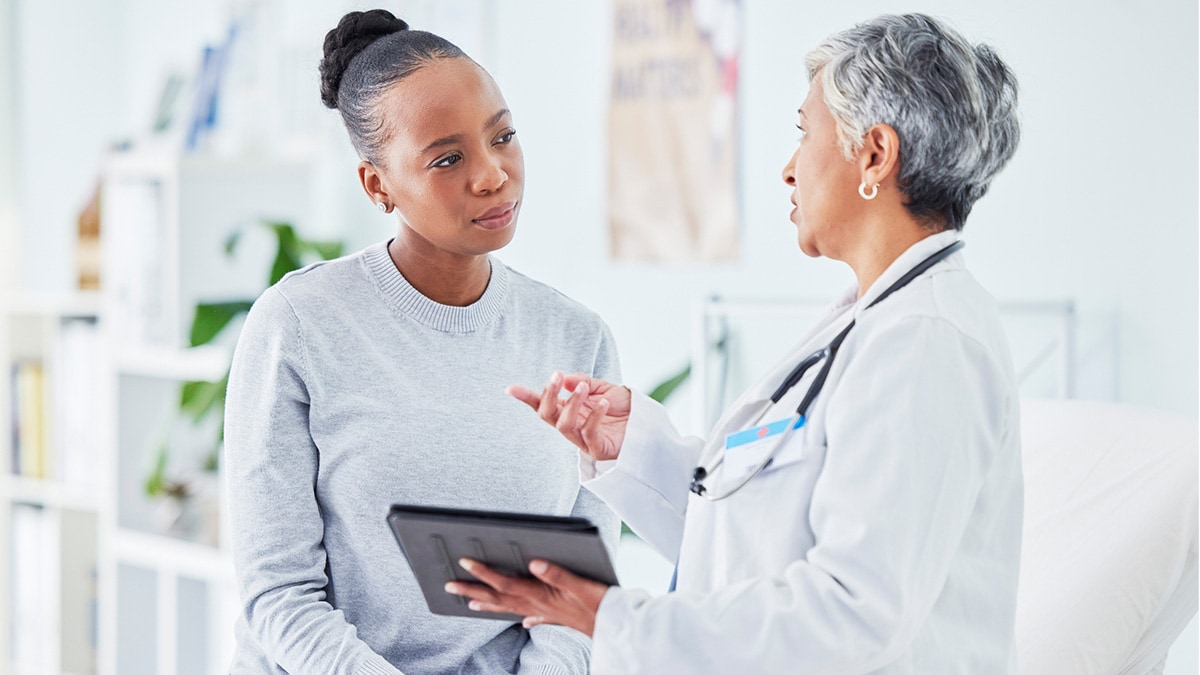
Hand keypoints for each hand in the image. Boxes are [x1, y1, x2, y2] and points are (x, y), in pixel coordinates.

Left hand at [445, 558, 608, 635]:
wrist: (617, 626)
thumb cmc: (600, 604)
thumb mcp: (581, 585)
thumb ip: (557, 573)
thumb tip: (534, 562)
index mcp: (540, 594)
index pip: (505, 583)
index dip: (483, 573)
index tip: (464, 563)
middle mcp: (538, 604)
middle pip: (499, 597)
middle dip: (473, 590)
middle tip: (449, 585)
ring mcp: (546, 612)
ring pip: (510, 608)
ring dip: (489, 604)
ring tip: (471, 602)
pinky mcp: (558, 616)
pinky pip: (534, 617)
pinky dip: (525, 617)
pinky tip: (523, 620)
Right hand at [507, 372, 629, 460]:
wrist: (645, 422)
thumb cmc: (622, 407)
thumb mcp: (602, 387)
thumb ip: (583, 382)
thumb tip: (565, 380)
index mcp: (568, 410)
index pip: (543, 404)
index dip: (526, 397)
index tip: (510, 389)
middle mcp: (571, 425)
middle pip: (547, 415)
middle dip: (548, 395)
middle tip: (556, 377)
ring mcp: (583, 439)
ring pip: (564, 425)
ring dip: (572, 403)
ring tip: (584, 388)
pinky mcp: (597, 449)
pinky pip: (589, 433)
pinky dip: (594, 416)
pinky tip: (604, 404)